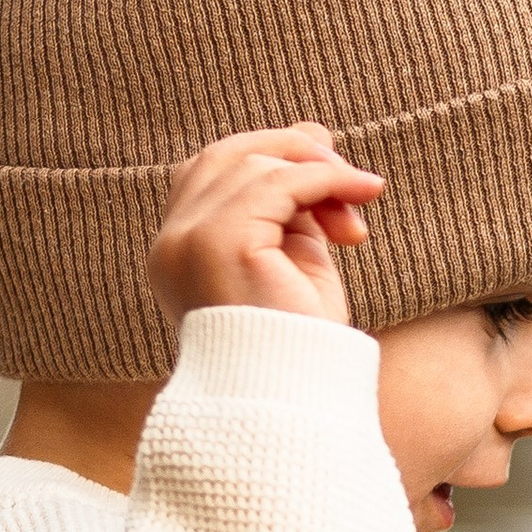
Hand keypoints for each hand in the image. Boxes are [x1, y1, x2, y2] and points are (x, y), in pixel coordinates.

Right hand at [148, 126, 383, 334]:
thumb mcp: (298, 253)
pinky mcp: (221, 243)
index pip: (210, 170)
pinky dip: (325, 180)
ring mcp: (188, 241)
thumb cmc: (299, 342)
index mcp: (179, 251)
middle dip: (293, 154)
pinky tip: (360, 197)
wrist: (295, 400)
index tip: (330, 178)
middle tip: (351, 182)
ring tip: (359, 207)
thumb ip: (296, 198)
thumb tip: (314, 131)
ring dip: (320, 173)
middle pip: (225, 155)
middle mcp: (171, 243)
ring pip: (254, 163)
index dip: (270, 156)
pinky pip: (278, 182)